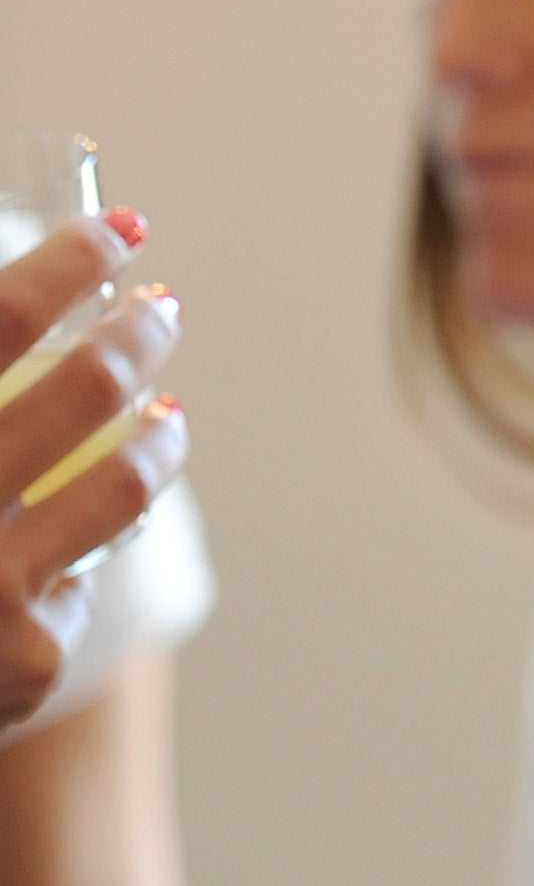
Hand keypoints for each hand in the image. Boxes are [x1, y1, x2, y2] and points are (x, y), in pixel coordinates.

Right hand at [0, 211, 186, 726]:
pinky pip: (76, 577)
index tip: (124, 229)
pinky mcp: (32, 656)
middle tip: (159, 309)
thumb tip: (32, 300)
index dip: (73, 259)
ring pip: (128, 479)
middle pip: (91, 383)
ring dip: (158, 433)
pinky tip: (56, 555)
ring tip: (166, 412)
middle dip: (140, 333)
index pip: (4, 317)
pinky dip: (67, 556)